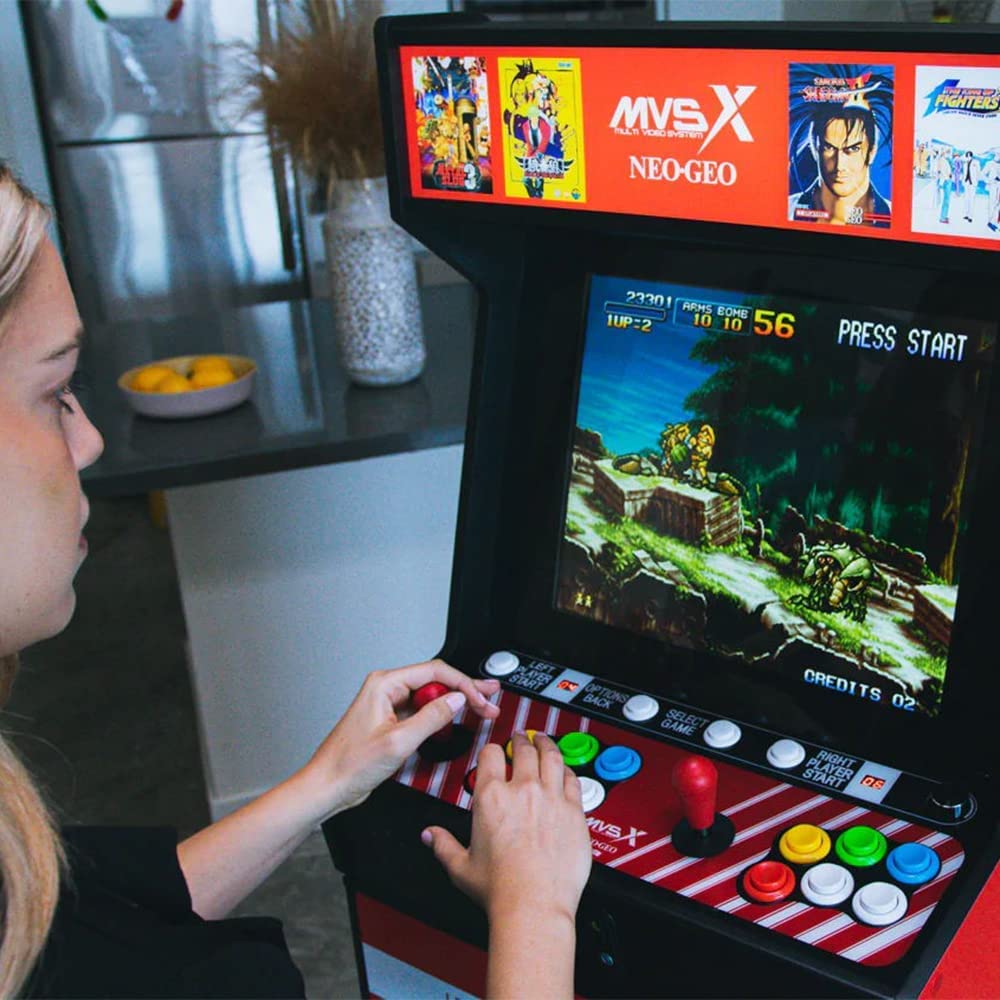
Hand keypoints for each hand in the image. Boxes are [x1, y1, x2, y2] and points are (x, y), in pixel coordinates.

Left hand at [297, 660, 499, 820]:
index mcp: (384, 684)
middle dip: (464, 689)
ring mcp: (388, 706)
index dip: (463, 685)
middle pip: (435, 681)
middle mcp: (386, 689)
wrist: (327, 786)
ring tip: (479, 707)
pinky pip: (421, 711)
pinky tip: (455, 719)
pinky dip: (441, 715)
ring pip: (430, 696)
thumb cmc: (348, 765)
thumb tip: (456, 700)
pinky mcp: (391, 722)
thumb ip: (431, 718)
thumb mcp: (398, 741)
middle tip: (489, 696)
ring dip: (455, 703)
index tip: (480, 699)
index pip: (435, 673)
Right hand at [423, 733, 591, 925]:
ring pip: (551, 757)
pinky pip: (573, 780)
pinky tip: (566, 770)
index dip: (491, 750)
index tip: (494, 752)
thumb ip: (443, 845)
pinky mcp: (574, 812)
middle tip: (521, 738)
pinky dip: (568, 770)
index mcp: (491, 797)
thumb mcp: (461, 867)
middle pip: (523, 749)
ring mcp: (551, 798)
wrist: (534, 906)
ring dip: (546, 744)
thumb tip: (430, 836)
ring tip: (544, 740)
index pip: (490, 754)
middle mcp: (522, 791)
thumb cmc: (500, 890)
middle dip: (520, 740)